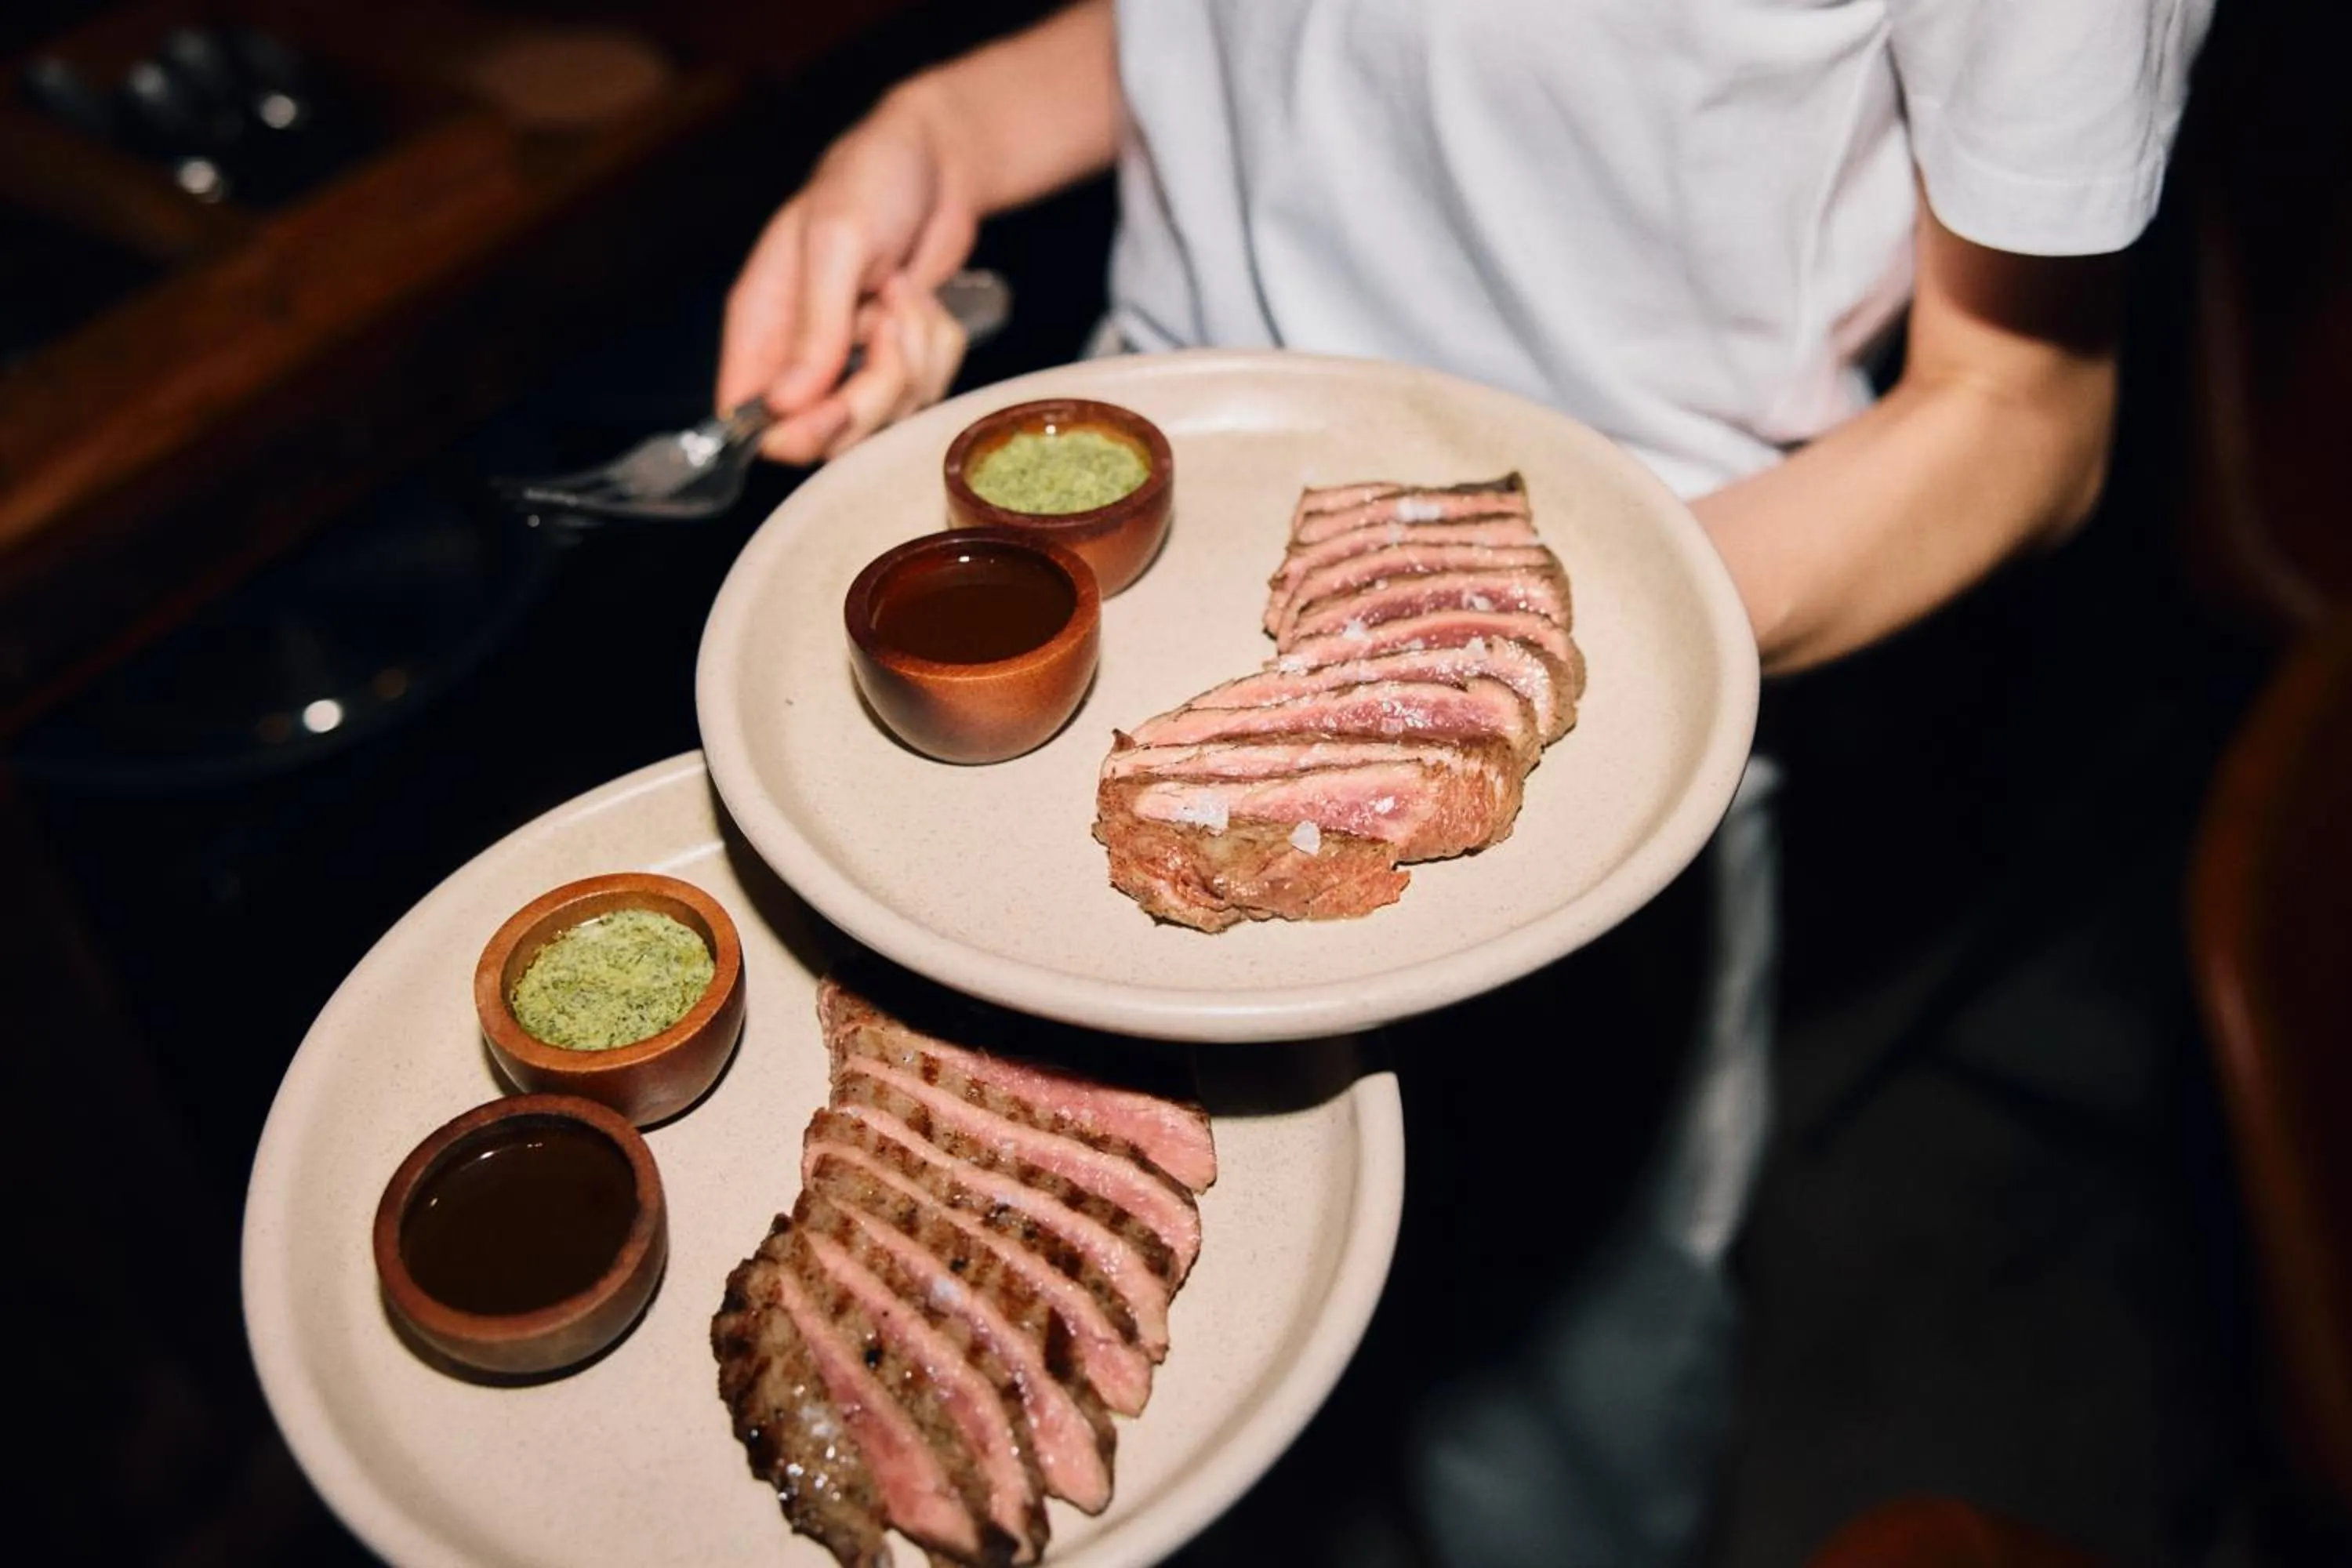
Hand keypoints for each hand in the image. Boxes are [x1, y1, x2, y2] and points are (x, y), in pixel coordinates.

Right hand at [718, 89, 979, 463]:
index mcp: (760, 327)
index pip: (749, 418)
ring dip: (913, 357)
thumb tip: (785, 406)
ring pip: (885, 419)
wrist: (938, 162)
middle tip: (890, 326)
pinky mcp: (901, 364)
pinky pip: (928, 392)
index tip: (835, 408)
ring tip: (905, 292)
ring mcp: (853, 365)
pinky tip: (923, 299)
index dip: (791, 433)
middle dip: (873, 392)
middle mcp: (799, 357)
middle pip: (826, 435)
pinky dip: (938, 347)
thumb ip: (815, 326)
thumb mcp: (836, 243)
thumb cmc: (870, 182)